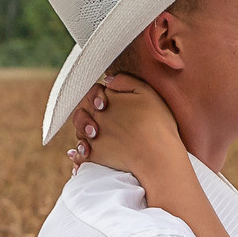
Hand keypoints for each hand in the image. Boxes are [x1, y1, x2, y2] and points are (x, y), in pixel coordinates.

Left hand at [66, 74, 185, 184]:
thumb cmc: (157, 124)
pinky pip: (81, 154)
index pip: (93, 92)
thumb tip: (107, 80)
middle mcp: (96, 117)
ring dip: (84, 131)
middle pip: (83, 110)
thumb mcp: (147, 93)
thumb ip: (125, 81)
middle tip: (102, 118)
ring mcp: (94, 137)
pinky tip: (86, 151)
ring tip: (96, 134)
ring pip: (80, 131)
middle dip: (90, 111)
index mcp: (107, 100)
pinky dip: (80, 153)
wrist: (156, 156)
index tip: (107, 102)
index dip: (99, 96)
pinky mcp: (95, 155)